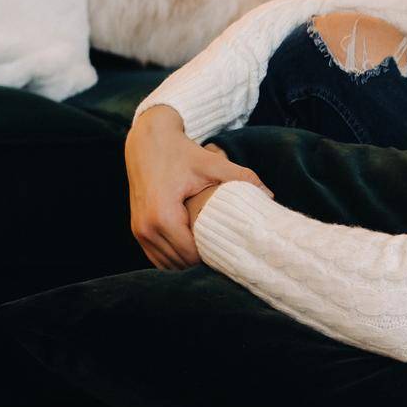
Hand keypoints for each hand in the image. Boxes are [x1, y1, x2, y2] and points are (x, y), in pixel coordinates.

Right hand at [126, 107, 269, 269]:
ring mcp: (138, 231)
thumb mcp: (213, 163)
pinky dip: (175, 257)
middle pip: (179, 263)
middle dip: (202, 262)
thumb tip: (270, 195)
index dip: (213, 255)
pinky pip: (156, 257)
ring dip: (188, 262)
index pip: (190, 254)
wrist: (148, 142)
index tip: (233, 249)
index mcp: (162, 216)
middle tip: (227, 253)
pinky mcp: (136, 230)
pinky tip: (195, 248)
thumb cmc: (181, 152)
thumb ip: (242, 178)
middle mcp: (145, 228)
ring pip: (167, 264)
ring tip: (213, 251)